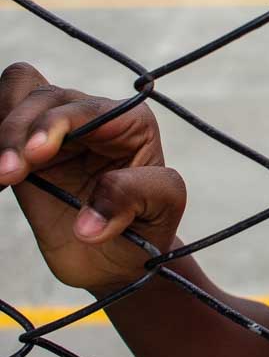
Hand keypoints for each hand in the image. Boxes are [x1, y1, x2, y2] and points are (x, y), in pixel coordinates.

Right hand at [0, 63, 184, 294]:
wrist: (118, 258)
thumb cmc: (147, 226)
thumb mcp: (164, 208)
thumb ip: (137, 196)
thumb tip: (88, 222)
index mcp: (131, 123)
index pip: (87, 107)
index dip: (56, 124)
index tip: (33, 155)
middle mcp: (93, 118)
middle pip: (44, 97)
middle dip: (19, 130)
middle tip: (8, 174)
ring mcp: (57, 131)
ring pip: (17, 98)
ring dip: (3, 129)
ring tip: (1, 172)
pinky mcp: (26, 152)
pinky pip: (1, 120)